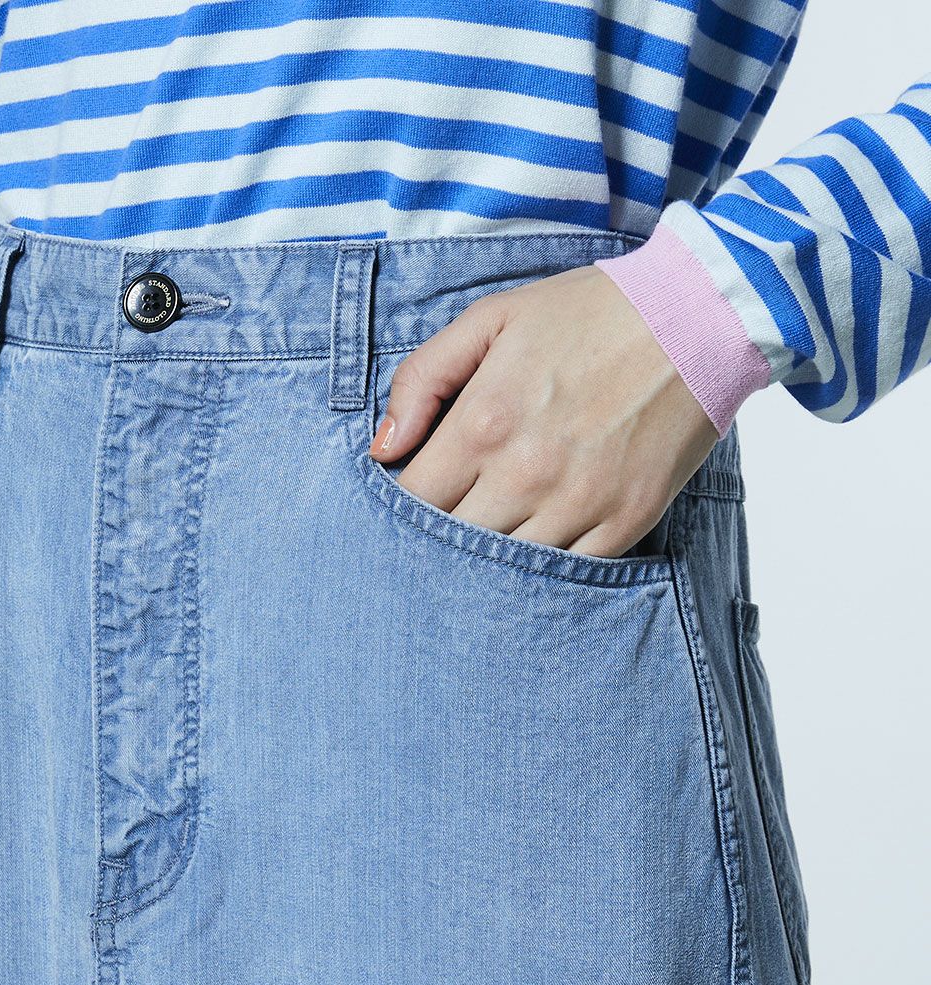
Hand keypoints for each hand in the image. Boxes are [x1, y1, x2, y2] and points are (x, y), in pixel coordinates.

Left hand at [368, 264, 719, 557]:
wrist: (697, 317)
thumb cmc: (587, 314)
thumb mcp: (490, 319)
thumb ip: (423, 378)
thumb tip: (383, 449)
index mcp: (482, 422)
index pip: (413, 502)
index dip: (407, 505)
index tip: (421, 496)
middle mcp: (525, 473)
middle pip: (452, 544)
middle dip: (441, 537)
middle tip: (450, 523)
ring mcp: (577, 503)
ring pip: (505, 568)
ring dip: (490, 560)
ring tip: (495, 533)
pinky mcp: (625, 522)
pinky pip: (566, 574)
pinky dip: (547, 568)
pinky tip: (541, 542)